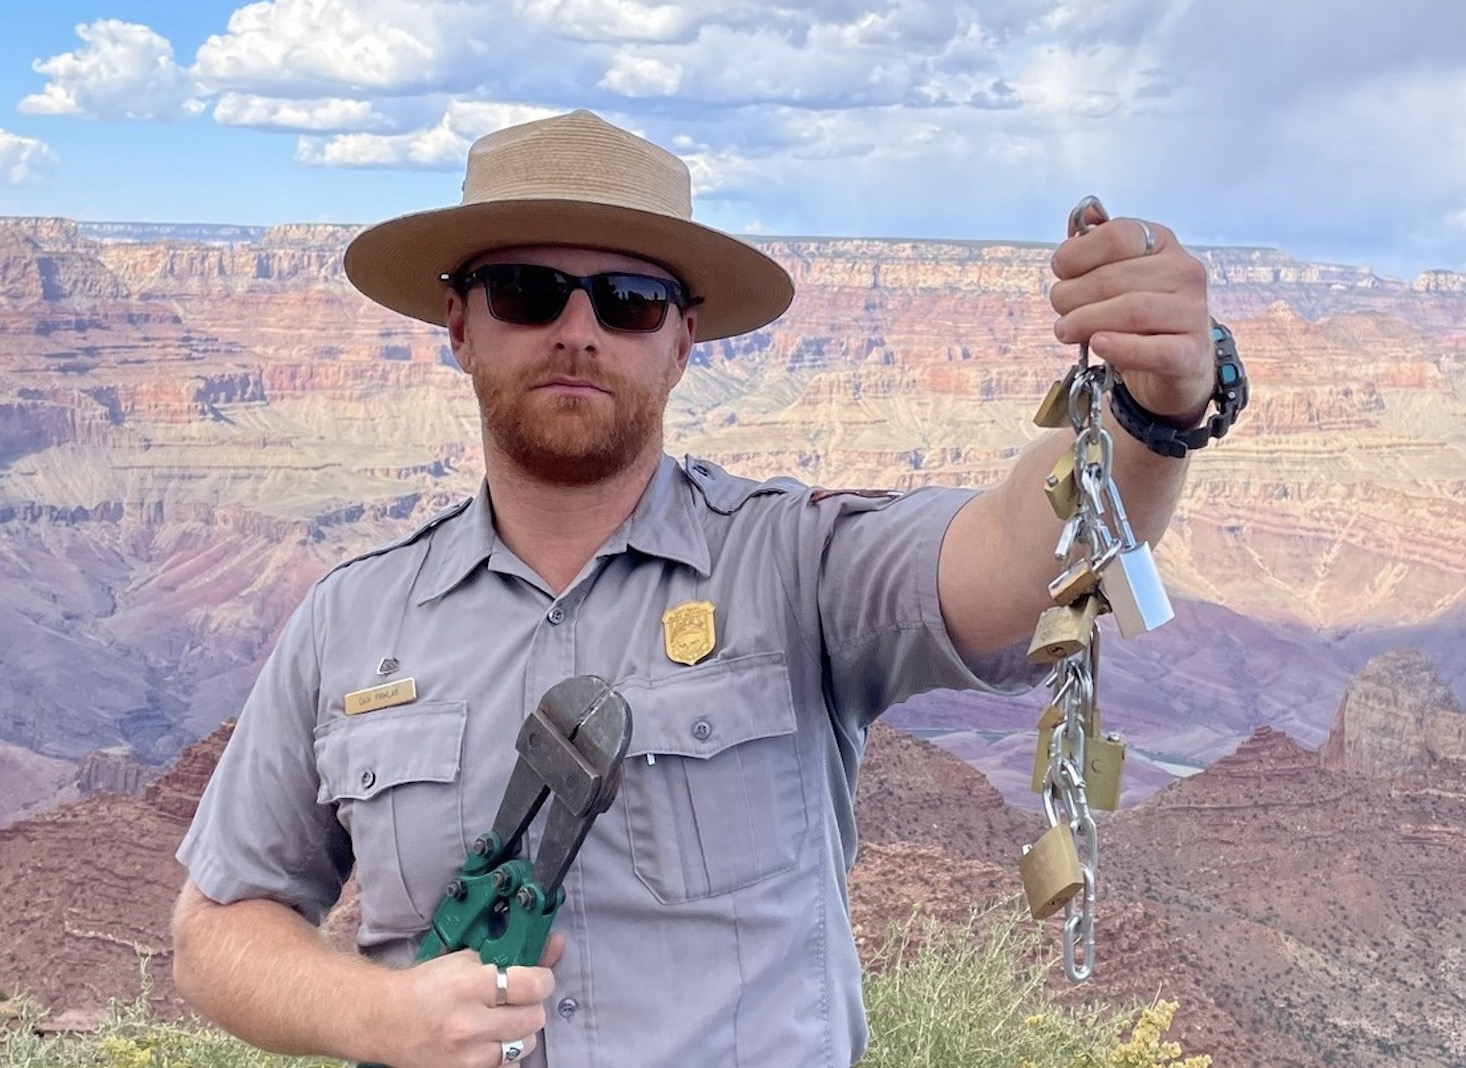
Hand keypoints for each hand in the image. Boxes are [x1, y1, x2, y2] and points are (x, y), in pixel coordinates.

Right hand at [376, 948, 557, 1067]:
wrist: (385, 1019)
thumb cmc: (426, 986)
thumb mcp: (466, 960)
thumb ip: (512, 954)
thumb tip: (555, 944)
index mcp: (470, 986)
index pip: (533, 986)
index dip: (542, 979)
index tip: (537, 978)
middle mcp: (471, 1024)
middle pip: (534, 1017)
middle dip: (530, 1005)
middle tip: (515, 999)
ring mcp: (468, 1056)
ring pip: (525, 1045)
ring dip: (519, 1031)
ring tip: (499, 1020)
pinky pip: (508, 1066)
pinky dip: (505, 1053)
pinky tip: (489, 1040)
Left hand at [1048, 202, 1212, 426]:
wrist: (1175, 364)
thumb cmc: (1138, 317)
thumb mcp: (1117, 275)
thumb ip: (1096, 249)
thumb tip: (1081, 220)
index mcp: (1163, 243)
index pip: (1117, 234)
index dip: (1077, 254)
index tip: (1061, 272)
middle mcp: (1184, 271)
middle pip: (1113, 277)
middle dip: (1072, 296)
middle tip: (1061, 311)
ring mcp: (1192, 312)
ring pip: (1131, 310)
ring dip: (1085, 322)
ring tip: (1067, 330)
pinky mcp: (1190, 352)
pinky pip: (1152, 349)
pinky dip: (1119, 347)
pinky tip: (1099, 345)